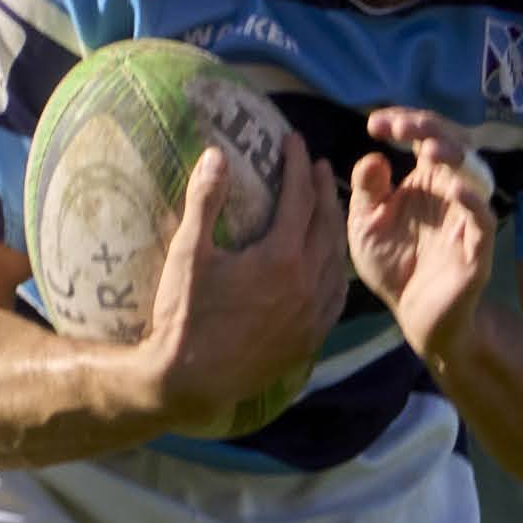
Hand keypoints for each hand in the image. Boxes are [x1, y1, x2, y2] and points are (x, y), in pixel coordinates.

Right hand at [137, 145, 345, 432]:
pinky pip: (335, 294)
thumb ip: (206, 202)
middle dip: (322, 188)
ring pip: (336, 258)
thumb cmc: (185, 316)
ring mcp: (313, 314)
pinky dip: (334, 268)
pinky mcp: (309, 338)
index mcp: (282, 257)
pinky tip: (328, 262)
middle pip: (326, 223)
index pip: (300, 197)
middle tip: (313, 164)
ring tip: (325, 205)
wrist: (192, 382)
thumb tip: (216, 155)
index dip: (296, 164)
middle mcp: (307, 283)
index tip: (292, 139)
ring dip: (333, 225)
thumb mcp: (189, 254)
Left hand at [348, 106, 499, 364]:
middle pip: (452, 145)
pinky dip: (474, 203)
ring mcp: (466, 218)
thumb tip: (374, 156)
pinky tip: (455, 190)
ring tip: (429, 149)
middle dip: (429, 129)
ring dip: (454, 157)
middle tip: (401, 127)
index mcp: (425, 179)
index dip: (404, 121)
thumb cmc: (393, 265)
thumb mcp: (366, 224)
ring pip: (473, 175)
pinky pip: (483, 222)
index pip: (423, 136)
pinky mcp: (476, 250)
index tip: (375, 123)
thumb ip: (367, 191)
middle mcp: (450, 191)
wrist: (413, 316)